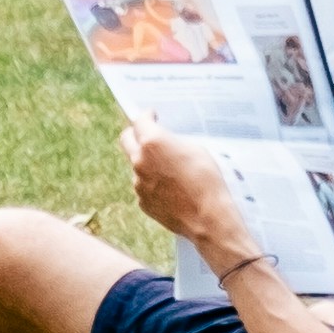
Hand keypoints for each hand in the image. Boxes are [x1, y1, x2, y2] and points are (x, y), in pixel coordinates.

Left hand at [128, 125, 247, 255]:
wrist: (208, 217)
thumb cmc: (207, 180)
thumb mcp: (195, 149)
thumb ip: (173, 142)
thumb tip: (166, 143)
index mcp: (153, 143)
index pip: (140, 121)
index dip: (146, 116)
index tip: (152, 115)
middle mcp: (139, 161)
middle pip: (126, 140)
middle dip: (135, 134)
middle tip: (146, 134)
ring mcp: (138, 183)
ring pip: (137, 166)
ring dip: (148, 164)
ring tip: (172, 171)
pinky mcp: (142, 201)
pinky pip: (145, 187)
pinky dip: (154, 184)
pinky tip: (173, 190)